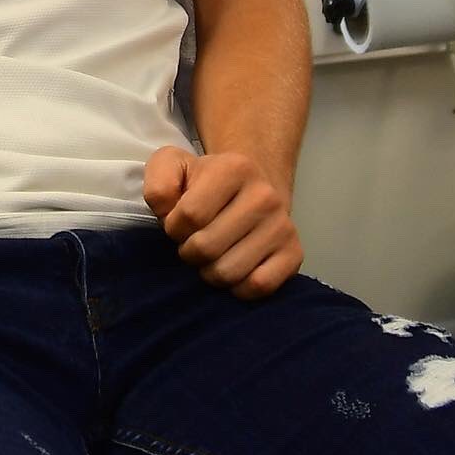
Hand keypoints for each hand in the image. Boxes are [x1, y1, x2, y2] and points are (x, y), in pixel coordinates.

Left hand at [143, 146, 302, 299]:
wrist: (245, 191)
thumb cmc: (201, 182)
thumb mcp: (171, 166)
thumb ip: (159, 183)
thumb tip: (166, 211)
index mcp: (234, 167)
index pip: (190, 215)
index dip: (173, 226)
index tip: (177, 223)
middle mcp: (265, 195)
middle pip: (207, 247)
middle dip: (188, 251)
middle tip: (191, 243)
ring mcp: (283, 225)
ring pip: (230, 271)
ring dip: (208, 272)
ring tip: (208, 256)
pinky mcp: (295, 253)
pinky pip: (259, 286)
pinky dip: (237, 288)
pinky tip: (231, 271)